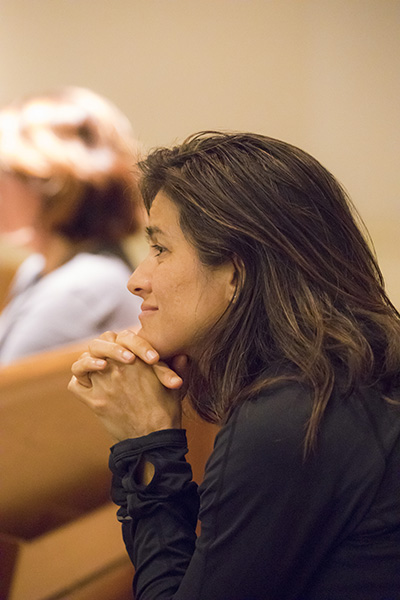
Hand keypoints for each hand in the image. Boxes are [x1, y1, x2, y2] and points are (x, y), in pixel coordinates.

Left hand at [68, 329, 187, 441]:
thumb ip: (175, 368)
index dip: (125, 342)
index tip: (130, 353)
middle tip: (111, 357)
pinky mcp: (95, 402)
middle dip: (104, 347)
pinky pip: (75, 384)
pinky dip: (78, 380)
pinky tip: (88, 382)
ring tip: (98, 366)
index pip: (123, 337)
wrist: (153, 440)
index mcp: (139, 361)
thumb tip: (182, 355)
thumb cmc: (166, 414)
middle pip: (99, 344)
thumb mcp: (174, 388)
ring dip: (88, 362)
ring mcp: (104, 385)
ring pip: (83, 361)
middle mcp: (118, 369)